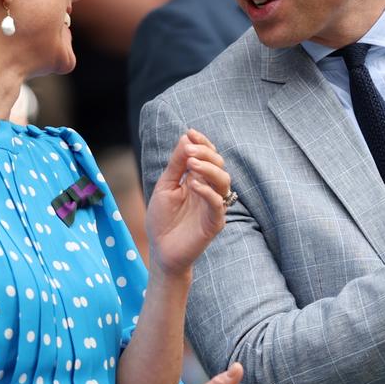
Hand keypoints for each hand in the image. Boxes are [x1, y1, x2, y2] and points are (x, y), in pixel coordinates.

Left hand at [146, 129, 229, 276]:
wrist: (161, 251)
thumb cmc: (162, 220)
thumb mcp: (165, 186)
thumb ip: (176, 164)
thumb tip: (185, 139)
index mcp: (198, 180)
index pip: (208, 156)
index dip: (202, 143)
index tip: (190, 133)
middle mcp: (209, 190)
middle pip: (218, 164)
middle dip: (205, 153)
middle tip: (189, 152)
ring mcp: (213, 206)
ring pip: (223, 181)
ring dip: (208, 169)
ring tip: (191, 165)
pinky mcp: (214, 222)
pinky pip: (218, 203)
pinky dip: (207, 191)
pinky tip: (192, 184)